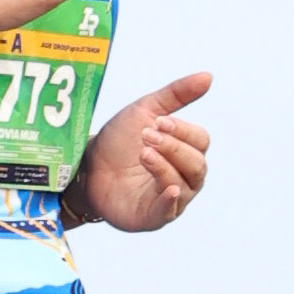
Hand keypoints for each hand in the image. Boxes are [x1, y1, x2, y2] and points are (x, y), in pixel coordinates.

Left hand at [71, 74, 211, 232]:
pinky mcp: (153, 217)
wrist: (86, 166)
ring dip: (166, 166)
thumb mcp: (145, 110)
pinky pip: (169, 211)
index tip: (159, 121)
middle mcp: (184, 177)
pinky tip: (168, 189)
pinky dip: (170, 200)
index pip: (200, 141)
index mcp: (186, 151)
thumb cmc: (119, 141)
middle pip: (197, 164)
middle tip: (146, 135)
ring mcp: (170, 200)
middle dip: (173, 148)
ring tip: (143, 153)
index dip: (183, 131)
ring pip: (185, 185)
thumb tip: (208, 76)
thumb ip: (176, 94)